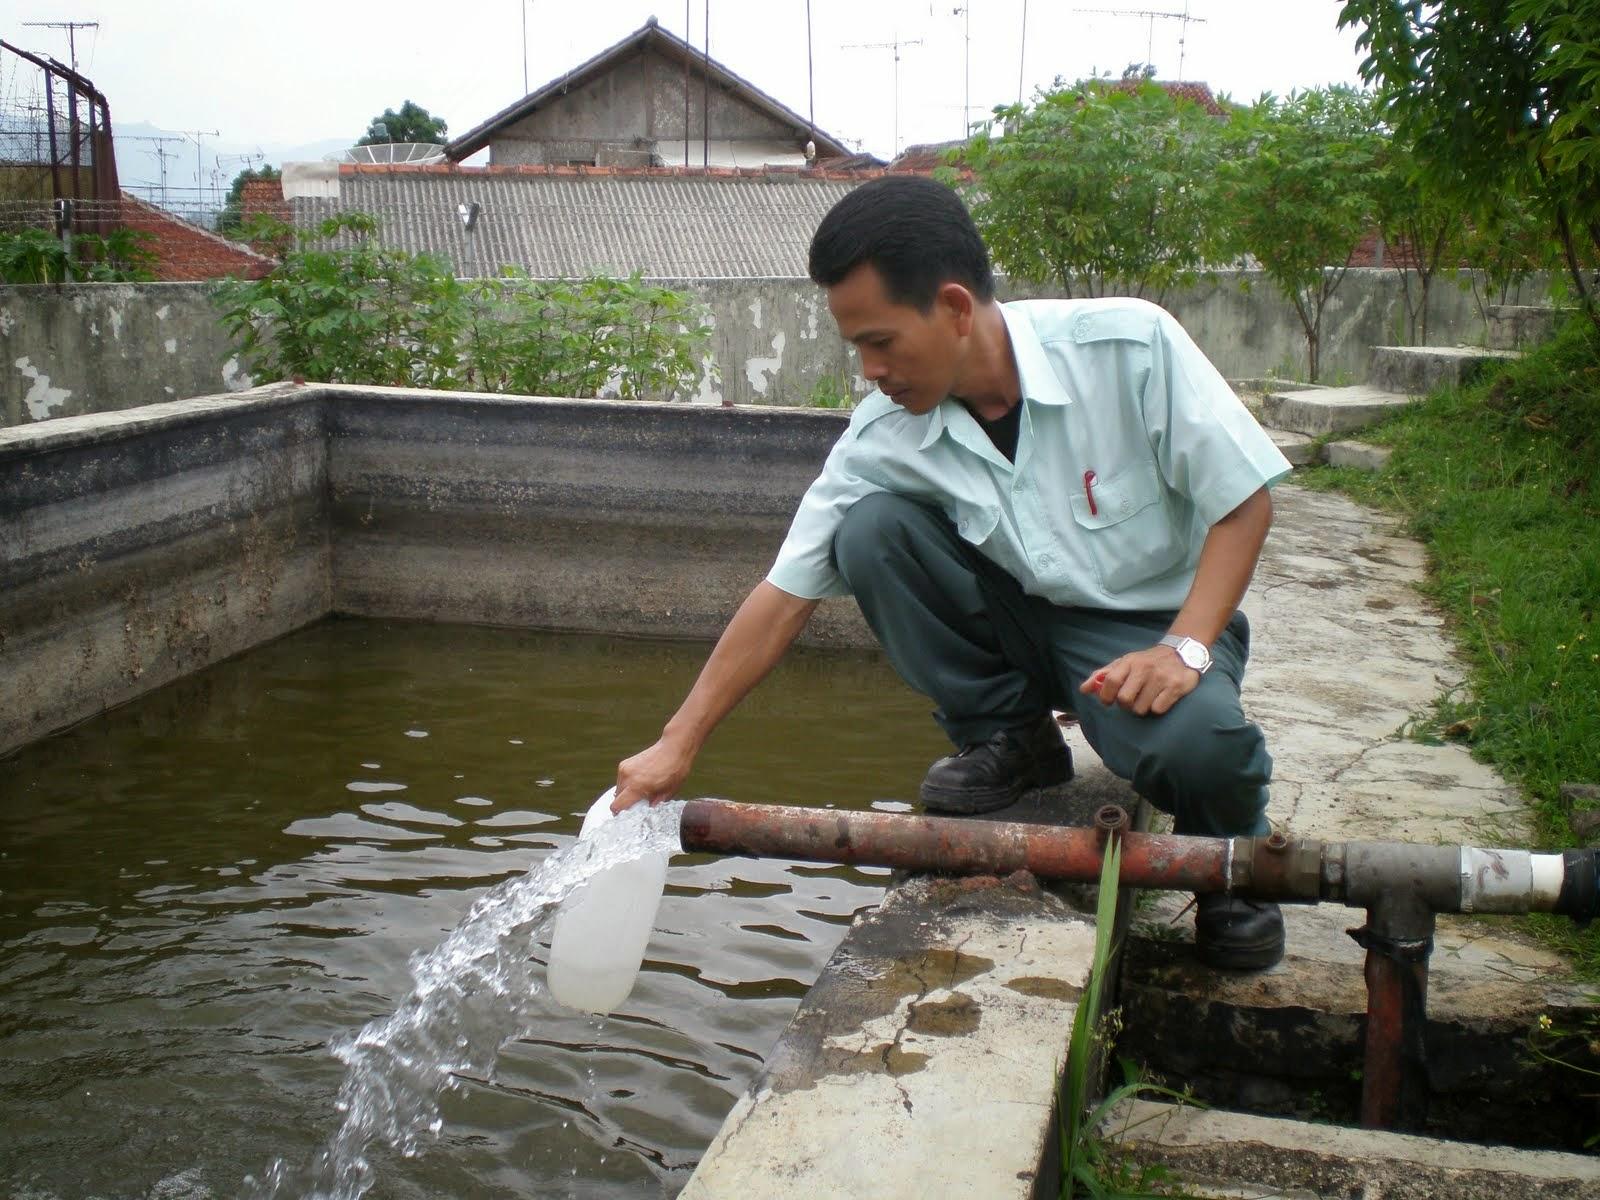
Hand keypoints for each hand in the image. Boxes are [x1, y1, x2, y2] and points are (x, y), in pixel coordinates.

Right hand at [613, 734, 695, 810]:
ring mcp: (624, 768)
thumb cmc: (674, 770)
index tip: (628, 817)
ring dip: (626, 793)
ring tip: (642, 791)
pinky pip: (621, 779)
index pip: (616, 806)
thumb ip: (654, 805)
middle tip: (639, 805)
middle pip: (616, 799)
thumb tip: (647, 814)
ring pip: (618, 789)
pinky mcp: (625, 763)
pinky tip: (641, 782)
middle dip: (625, 804)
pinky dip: (627, 784)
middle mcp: (627, 777)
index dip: (620, 815)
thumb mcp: (668, 793)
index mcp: (636, 786)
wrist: (674, 748)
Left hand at [1079, 645, 1200, 716]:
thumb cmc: (1146, 662)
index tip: (1108, 701)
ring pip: (1140, 708)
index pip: (1110, 681)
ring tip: (1147, 697)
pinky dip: (1157, 708)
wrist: (1181, 653)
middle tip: (1132, 699)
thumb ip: (1103, 675)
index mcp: (1129, 662)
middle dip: (1125, 704)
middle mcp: (1145, 668)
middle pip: (1124, 699)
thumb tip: (1084, 689)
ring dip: (1142, 707)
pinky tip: (1160, 698)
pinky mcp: (1175, 687)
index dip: (1106, 696)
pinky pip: (1157, 709)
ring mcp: (1161, 678)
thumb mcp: (1124, 663)